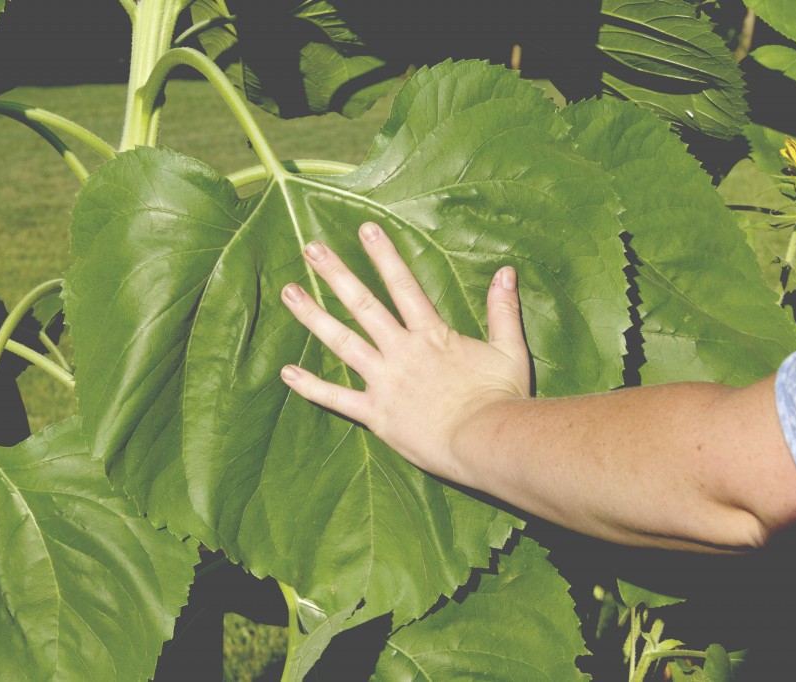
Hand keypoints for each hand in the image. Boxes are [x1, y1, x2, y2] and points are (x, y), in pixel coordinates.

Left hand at [279, 222, 531, 483]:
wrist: (484, 440)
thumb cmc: (500, 398)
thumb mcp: (509, 349)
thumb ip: (503, 310)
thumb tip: (507, 271)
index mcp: (431, 334)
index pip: (403, 285)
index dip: (384, 255)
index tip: (365, 229)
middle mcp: (401, 351)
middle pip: (363, 304)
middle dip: (336, 274)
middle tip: (311, 249)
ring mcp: (384, 381)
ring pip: (342, 342)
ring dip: (313, 316)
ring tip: (290, 292)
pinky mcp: (375, 413)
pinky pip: (336, 398)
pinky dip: (310, 386)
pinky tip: (286, 372)